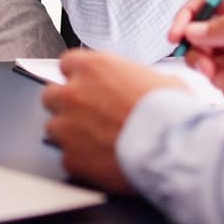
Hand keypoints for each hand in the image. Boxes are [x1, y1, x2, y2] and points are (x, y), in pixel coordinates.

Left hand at [40, 49, 189, 193]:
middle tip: (89, 114)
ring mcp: (67, 128)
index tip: (88, 85)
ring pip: (54, 127)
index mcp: (93, 68)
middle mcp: (73, 94)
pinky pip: (67, 157)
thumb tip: (138, 85)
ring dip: (70, 132)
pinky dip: (80, 160)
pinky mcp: (71, 158)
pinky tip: (101, 160)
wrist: (172, 149)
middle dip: (67, 104)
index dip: (80, 76)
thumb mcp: (159, 80)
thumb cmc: (171, 114)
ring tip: (96, 141)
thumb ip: (133, 79)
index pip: (67, 63)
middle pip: (51, 94)